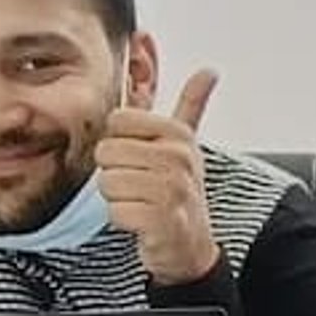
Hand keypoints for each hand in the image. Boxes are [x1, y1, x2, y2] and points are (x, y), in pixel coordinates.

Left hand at [96, 67, 220, 284]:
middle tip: (139, 185)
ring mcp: (172, 188)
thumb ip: (191, 104)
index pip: (117, 120)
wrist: (191, 244)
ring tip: (141, 202)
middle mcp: (178, 157)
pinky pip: (115, 211)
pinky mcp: (162, 219)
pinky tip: (142, 221)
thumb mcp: (185, 144)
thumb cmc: (179, 191)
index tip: (140, 158)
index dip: (120, 142)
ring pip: (107, 182)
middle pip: (107, 151)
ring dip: (118, 198)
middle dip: (115, 173)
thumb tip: (209, 70)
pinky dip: (123, 220)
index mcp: (178, 134)